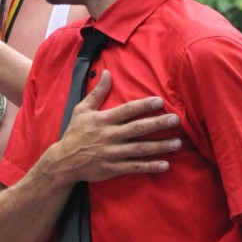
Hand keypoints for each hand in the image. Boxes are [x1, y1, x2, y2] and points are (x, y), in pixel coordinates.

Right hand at [57, 71, 181, 181]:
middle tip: (175, 120)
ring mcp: (112, 153)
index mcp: (103, 120)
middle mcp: (109, 136)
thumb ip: (97, 92)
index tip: (159, 102)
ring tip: (178, 143)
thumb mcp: (82, 109)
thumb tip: (107, 72)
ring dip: (160, 146)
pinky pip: (135, 167)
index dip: (143, 106)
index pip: (127, 110)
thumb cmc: (75, 132)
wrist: (64, 161)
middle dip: (158, 124)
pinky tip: (165, 165)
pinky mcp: (113, 169)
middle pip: (137, 129)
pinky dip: (150, 166)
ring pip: (140, 149)